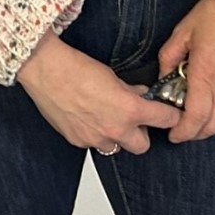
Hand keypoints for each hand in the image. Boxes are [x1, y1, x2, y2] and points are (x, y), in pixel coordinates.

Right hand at [17, 32, 180, 154]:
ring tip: (104, 117)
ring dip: (116, 136)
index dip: (170, 116)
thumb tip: (139, 95)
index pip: (165, 120)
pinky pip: (93, 143)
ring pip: (116, 147)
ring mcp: (95, 138)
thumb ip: (130, 91)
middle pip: (143, 146)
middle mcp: (115, 129)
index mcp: (130, 110)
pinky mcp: (77, 141)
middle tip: (133, 119)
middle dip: (141, 133)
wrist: (44, 69)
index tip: (170, 114)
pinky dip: (93, 133)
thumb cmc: (75, 67)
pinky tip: (84, 116)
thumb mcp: (112, 75)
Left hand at [157, 0, 214, 142]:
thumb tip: (163, 78)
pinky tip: (210, 107)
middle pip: (212, 126)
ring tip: (193, 121)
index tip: (172, 135)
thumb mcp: (181, 35)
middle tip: (179, 131)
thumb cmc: (214, 15)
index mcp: (205, 74)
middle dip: (194, 134)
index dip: (183, 131)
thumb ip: (168, 59)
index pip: (195, 116)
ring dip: (210, 127)